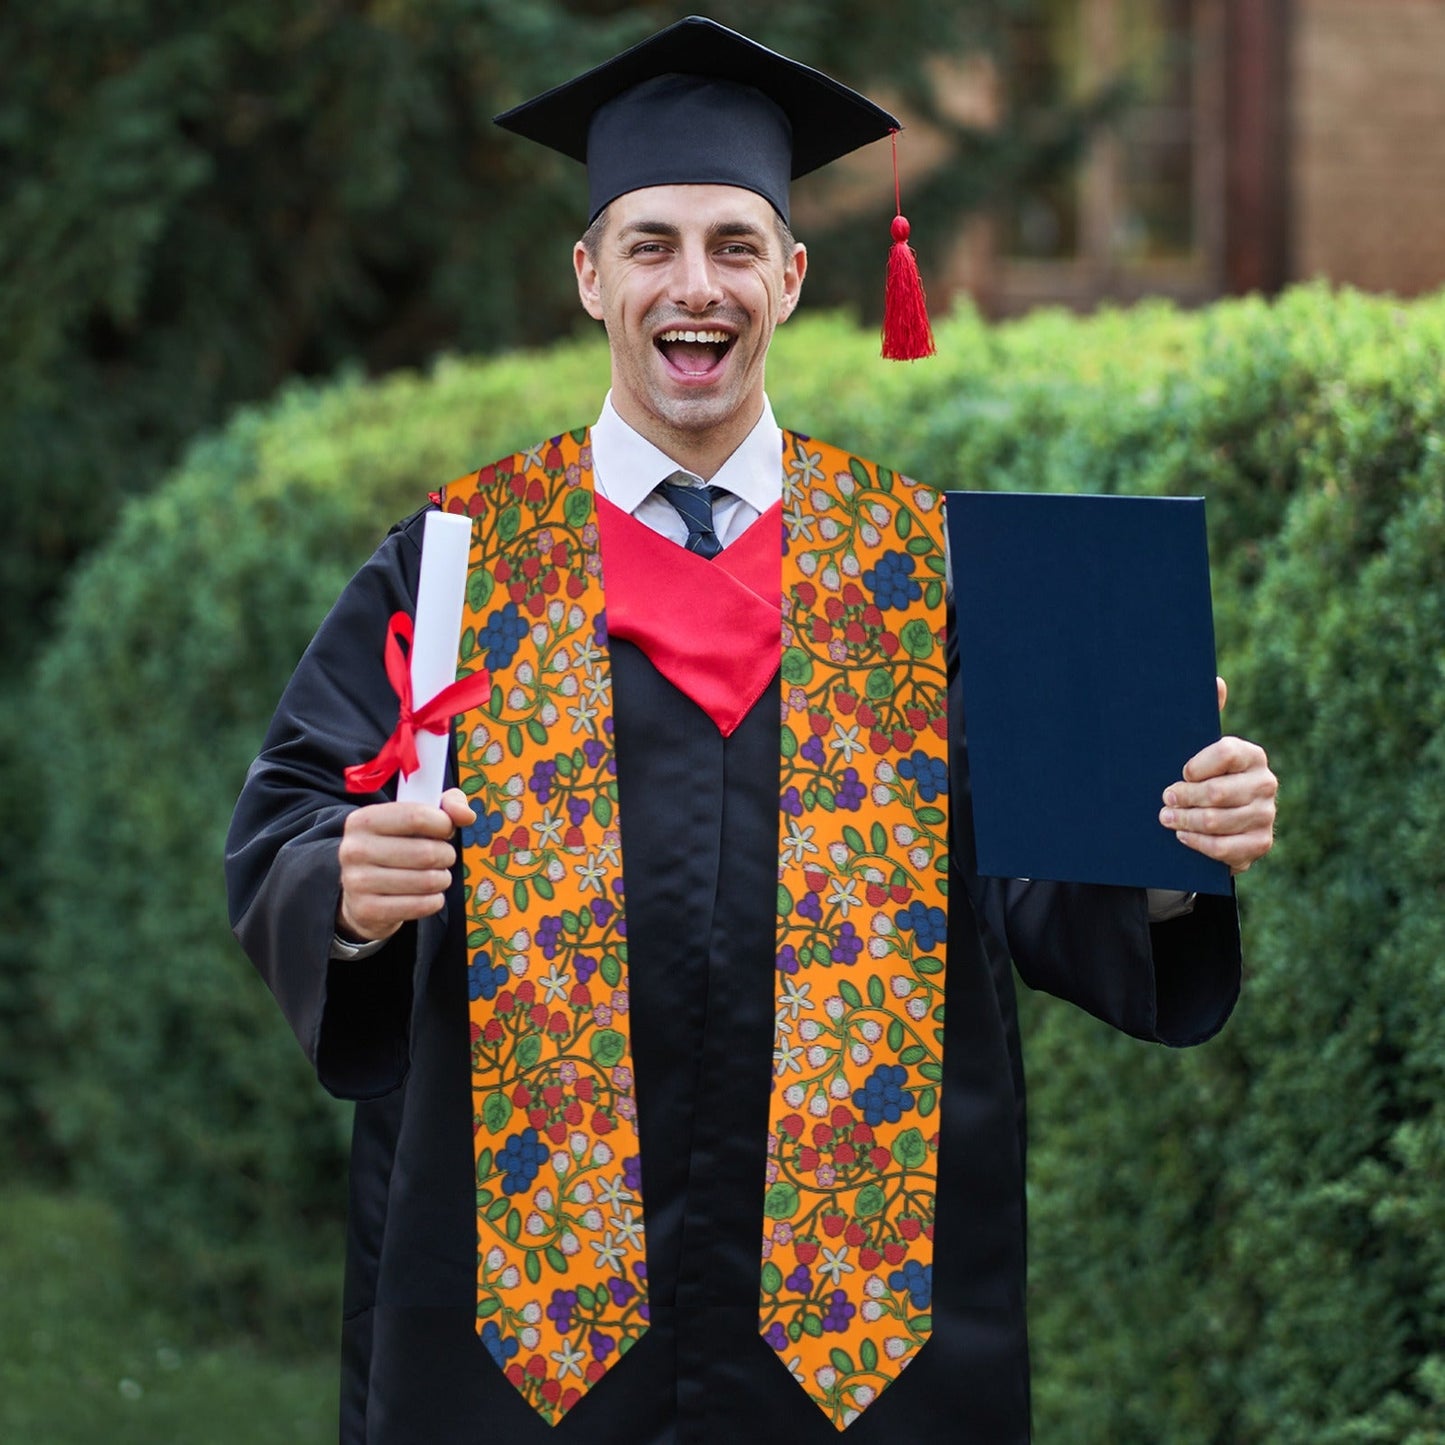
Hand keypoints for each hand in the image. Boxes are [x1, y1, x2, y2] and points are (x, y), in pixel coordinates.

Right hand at [336, 787, 475, 942]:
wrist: (361, 892)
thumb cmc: (396, 847)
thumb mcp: (415, 817)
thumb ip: (446, 806)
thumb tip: (467, 815)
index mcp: (363, 820)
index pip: (417, 816)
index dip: (443, 824)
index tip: (446, 830)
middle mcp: (354, 849)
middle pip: (426, 852)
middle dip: (446, 855)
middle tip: (443, 857)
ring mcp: (357, 882)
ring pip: (427, 881)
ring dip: (442, 879)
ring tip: (436, 876)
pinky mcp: (367, 910)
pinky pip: (421, 906)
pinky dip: (434, 901)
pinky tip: (428, 895)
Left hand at [1159, 678, 1277, 873]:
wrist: (1217, 820)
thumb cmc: (1202, 777)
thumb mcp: (1199, 748)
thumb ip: (1206, 715)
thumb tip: (1216, 681)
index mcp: (1251, 755)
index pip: (1225, 753)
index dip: (1197, 765)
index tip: (1180, 772)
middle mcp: (1265, 783)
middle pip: (1218, 793)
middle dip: (1183, 797)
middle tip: (1164, 799)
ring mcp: (1266, 815)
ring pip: (1217, 821)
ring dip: (1185, 821)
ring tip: (1166, 818)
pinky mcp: (1260, 844)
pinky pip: (1225, 848)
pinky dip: (1199, 843)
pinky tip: (1183, 836)